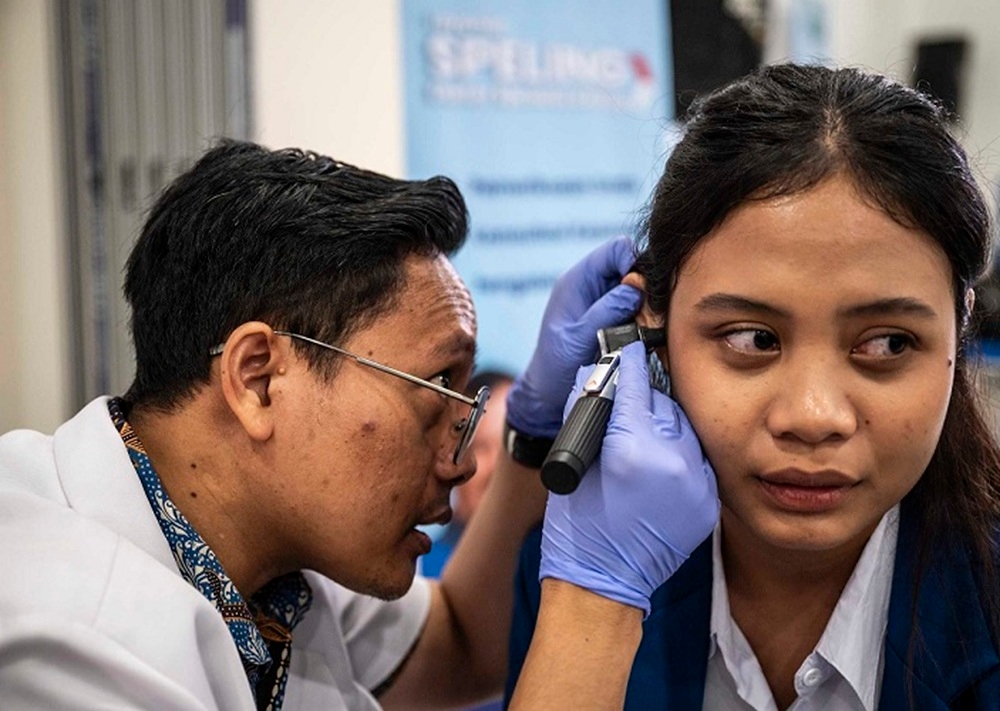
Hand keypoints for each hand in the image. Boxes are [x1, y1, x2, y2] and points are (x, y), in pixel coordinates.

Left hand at [506, 236, 641, 438]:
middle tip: (646, 314)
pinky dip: (645, 319)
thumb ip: (606, 311)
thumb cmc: (556, 365)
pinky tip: (641, 336)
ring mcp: (604, 302)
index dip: (634, 261)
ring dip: (646, 306)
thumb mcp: (579, 337)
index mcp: (578, 280)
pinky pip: (638, 309)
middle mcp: (593, 286)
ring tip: (641, 329)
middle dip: (644, 287)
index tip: (642, 290)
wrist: (550, 392)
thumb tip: (636, 287)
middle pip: (632, 266)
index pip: (616, 249)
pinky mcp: (614, 319)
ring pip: (639, 289)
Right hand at [539, 342, 719, 615]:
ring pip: (684, 427)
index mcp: (633, 451)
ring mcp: (696, 484)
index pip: (635, 385)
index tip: (628, 345)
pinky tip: (659, 455)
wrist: (603, 585)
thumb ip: (590, 412)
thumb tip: (599, 374)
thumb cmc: (578, 526)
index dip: (628, 362)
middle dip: (645, 394)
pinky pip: (695, 457)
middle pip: (663, 403)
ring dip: (664, 421)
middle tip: (629, 390)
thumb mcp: (575, 462)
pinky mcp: (707, 500)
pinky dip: (678, 450)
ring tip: (642, 429)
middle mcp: (674, 463)